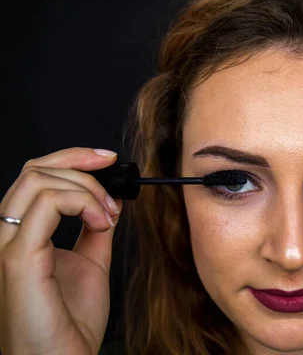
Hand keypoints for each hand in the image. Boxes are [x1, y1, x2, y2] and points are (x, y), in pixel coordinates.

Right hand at [0, 147, 122, 354]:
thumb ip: (94, 231)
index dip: (72, 158)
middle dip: (82, 164)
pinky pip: (47, 205)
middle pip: (34, 170)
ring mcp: (7, 246)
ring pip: (37, 180)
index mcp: (21, 236)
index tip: (107, 159)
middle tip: (114, 188)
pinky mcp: (18, 259)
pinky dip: (82, 203)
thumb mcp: (91, 263)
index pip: (35, 177)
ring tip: (108, 215)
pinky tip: (102, 223)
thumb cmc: (71, 323)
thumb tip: (109, 200)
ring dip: (85, 187)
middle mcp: (7, 236)